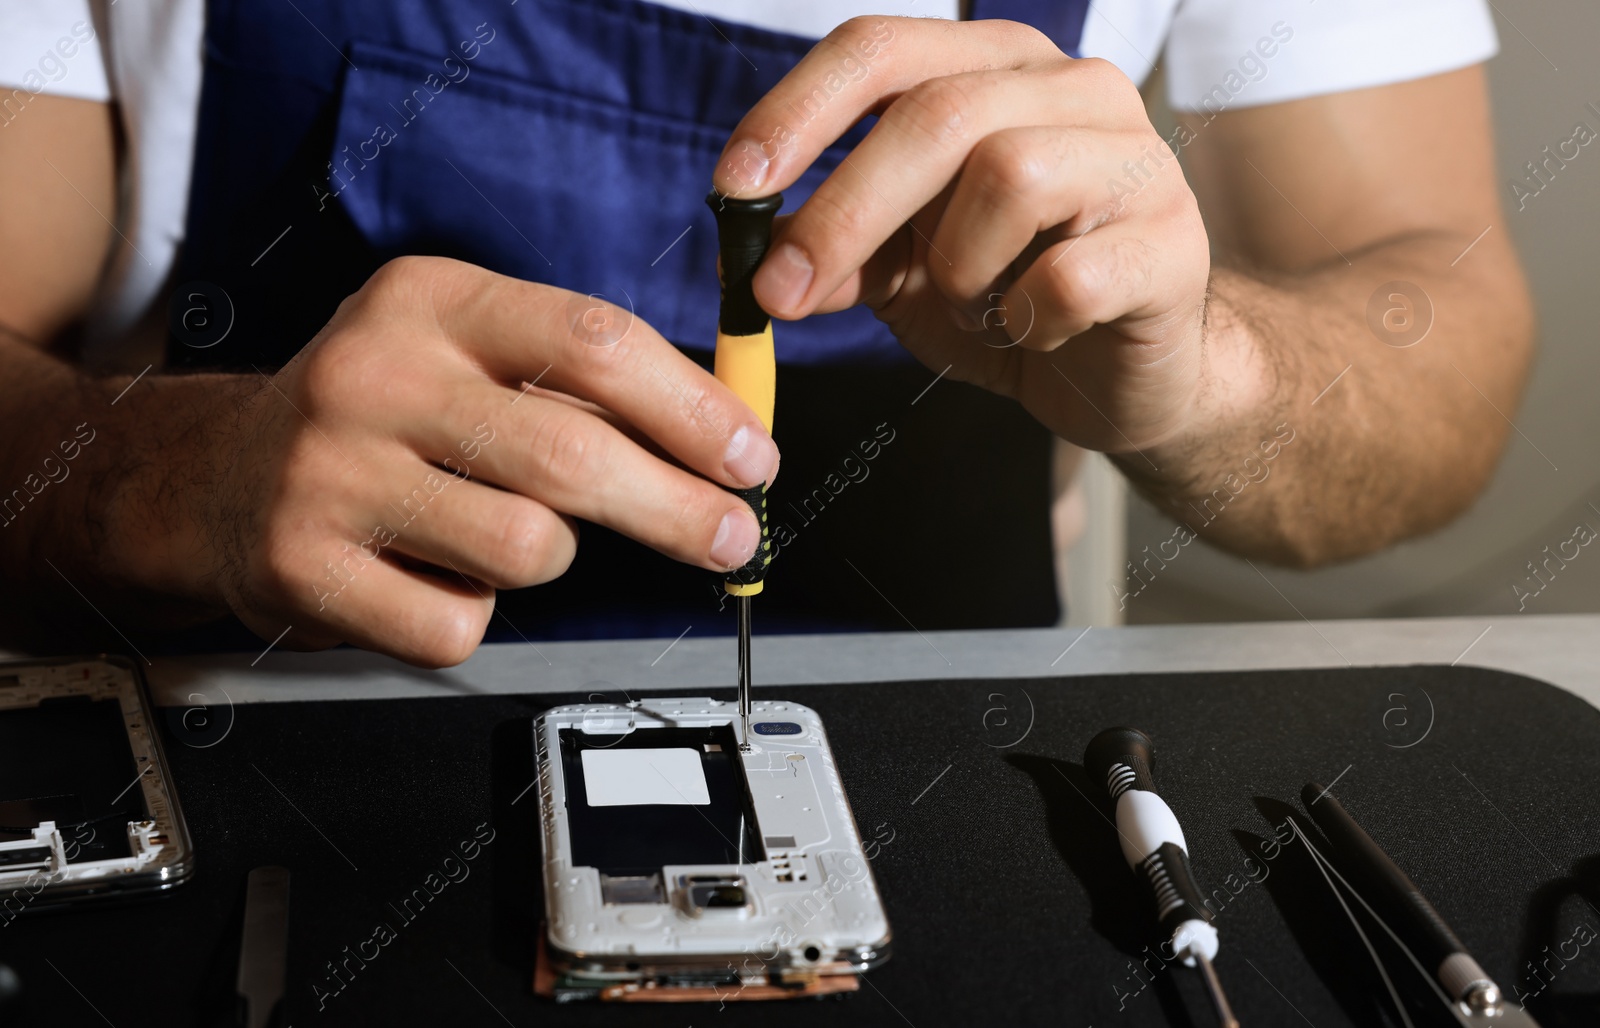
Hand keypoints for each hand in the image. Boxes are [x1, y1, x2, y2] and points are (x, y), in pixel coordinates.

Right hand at [190, 257, 776, 665]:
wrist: (223, 474)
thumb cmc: (384, 414)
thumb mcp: (467, 349)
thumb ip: (583, 379)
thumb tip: (723, 439)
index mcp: (430, 300)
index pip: (593, 342)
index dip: (692, 409)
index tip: (748, 458)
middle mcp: (374, 375)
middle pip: (572, 454)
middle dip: (676, 508)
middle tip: (729, 535)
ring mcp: (330, 473)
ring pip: (527, 549)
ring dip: (548, 557)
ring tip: (499, 532)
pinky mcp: (305, 567)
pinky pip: (458, 624)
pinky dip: (472, 614)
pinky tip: (434, 574)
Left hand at [713, 17, 1223, 455]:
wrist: (1127, 374)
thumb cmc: (1013, 301)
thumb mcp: (904, 275)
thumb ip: (835, 252)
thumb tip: (748, 255)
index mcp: (994, 69)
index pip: (880, 50)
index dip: (796, 113)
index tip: (733, 188)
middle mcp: (1070, 88)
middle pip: (934, 113)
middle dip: (843, 210)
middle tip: (782, 293)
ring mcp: (1134, 159)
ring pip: (1008, 174)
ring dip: (958, 267)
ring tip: (976, 304)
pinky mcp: (1172, 243)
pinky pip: (1069, 274)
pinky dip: (1027, 319)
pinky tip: (1035, 330)